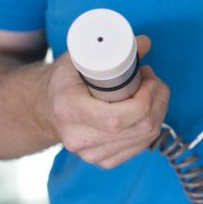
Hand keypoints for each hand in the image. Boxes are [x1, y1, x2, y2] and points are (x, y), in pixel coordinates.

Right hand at [41, 35, 169, 168]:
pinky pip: (141, 146)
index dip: (145, 99)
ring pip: (145, 138)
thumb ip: (110, 48)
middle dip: (158, 101)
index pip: (118, 117)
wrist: (44, 108)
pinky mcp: (103, 161)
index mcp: (69, 110)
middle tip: (154, 81)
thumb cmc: (65, 80)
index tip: (149, 78)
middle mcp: (79, 138)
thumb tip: (144, 42)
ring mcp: (91, 154)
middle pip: (139, 128)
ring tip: (150, 91)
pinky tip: (145, 111)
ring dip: (158, 111)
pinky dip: (151, 126)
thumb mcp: (80, 57)